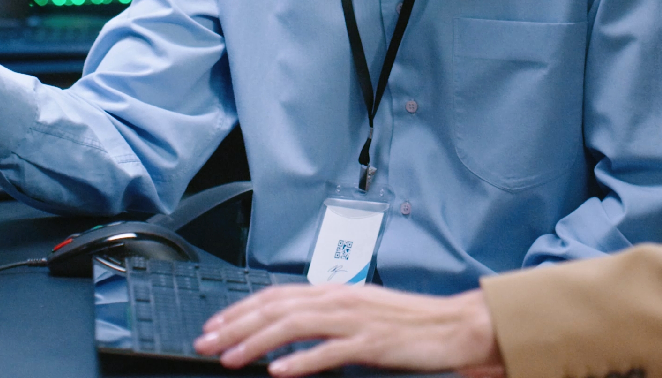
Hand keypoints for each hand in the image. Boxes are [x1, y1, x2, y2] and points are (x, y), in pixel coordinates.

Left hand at [194, 284, 502, 375]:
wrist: (454, 326)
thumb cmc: (408, 324)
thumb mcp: (358, 315)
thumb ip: (324, 319)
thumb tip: (287, 330)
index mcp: (334, 291)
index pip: (275, 295)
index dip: (240, 310)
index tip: (214, 325)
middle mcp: (339, 299)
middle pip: (275, 308)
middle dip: (236, 325)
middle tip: (207, 342)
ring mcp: (355, 320)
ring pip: (293, 326)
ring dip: (257, 342)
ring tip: (230, 357)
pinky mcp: (372, 343)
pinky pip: (330, 352)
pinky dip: (301, 361)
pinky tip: (279, 371)